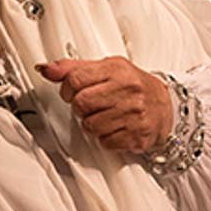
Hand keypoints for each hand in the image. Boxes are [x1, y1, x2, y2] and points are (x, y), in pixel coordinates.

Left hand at [37, 56, 172, 153]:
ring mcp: (133, 114)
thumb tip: (45, 68)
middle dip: (80, 107)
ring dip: (92, 124)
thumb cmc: (132, 86)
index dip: (67, 88)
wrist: (165, 106)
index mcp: (116, 70)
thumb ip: (73, 68)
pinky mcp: (136, 136)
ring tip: (105, 116)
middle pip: (81, 104)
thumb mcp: (105, 69)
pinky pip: (104, 142)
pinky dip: (106, 138)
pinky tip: (115, 127)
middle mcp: (127, 90)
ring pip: (90, 126)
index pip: (76, 79)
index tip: (73, 91)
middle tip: (90, 105)